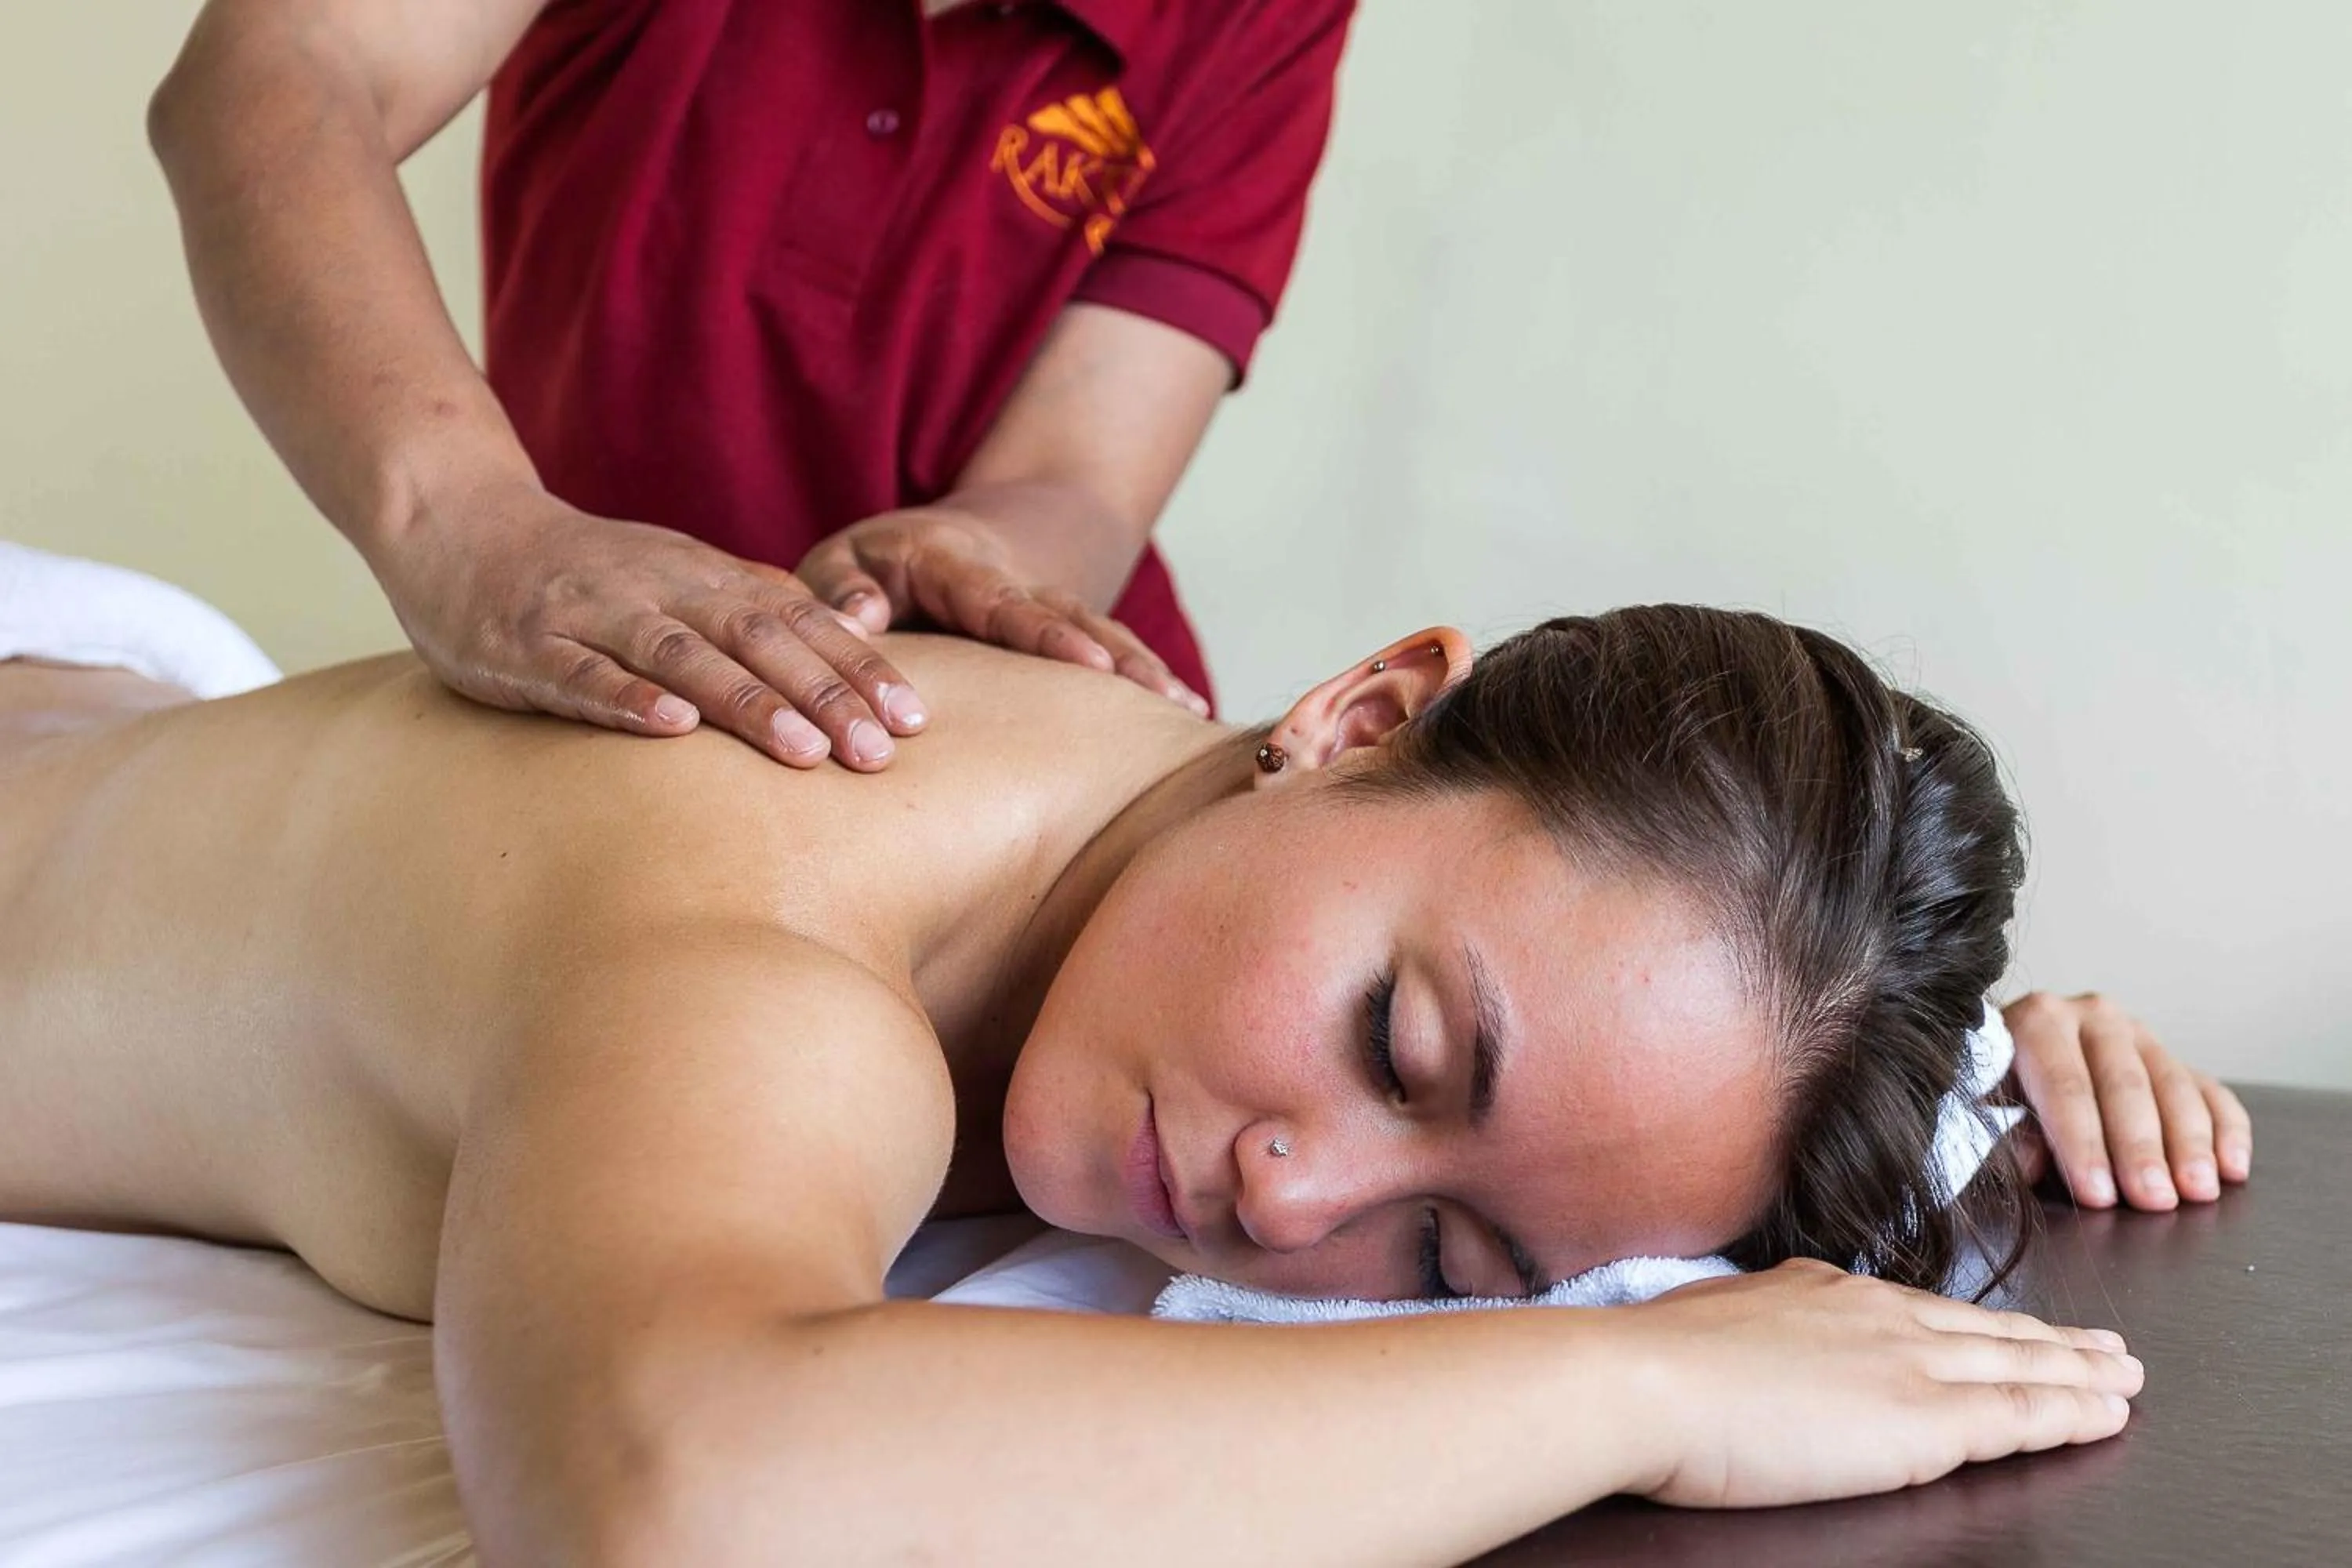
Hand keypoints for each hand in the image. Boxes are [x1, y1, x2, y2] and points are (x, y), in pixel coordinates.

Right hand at [377, 483, 927, 768]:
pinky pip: (582, 675)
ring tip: (803, 752)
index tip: (916, 719)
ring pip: (682, 656)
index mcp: (704, 577)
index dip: (858, 669)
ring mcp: (593, 614)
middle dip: (824, 696)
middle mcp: (660, 589)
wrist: (457, 521)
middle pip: (757, 639)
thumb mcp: (680, 578)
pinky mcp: (527, 644)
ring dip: (745, 704)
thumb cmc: (587, 571)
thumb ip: (757, 606)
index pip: (800, 621)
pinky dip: (629, 700)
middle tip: (880, 754)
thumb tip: (853, 641)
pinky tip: (671, 730)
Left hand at [797, 507, 1209, 714]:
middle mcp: (1012, 585)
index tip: (1086, 664)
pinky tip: (1185, 712)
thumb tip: (862, 620)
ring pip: (1102, 636)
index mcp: (954, 566)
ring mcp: (1045, 610)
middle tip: (1158, 694)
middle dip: (1117, 657)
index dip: (1044, 634)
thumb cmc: (869, 568)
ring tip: (1189, 710)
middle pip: (1071, 620)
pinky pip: (1109, 655)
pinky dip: (1145, 680)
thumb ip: (838, 588)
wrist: (931, 541)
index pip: (1000, 602)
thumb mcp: (836, 563)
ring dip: (1144, 671)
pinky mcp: (1064, 640)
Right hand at [1622, 1261, 2139, 1509]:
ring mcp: (1902, 1362)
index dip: (1975, 1323)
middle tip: (2105, 1347)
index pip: (1918, 1310)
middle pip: (1984, 1330)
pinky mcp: (1922, 1420)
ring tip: (2124, 1378)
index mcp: (1819, 1291)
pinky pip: (2017, 1414)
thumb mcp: (1705, 1322)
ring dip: (2079, 1373)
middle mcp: (1873, 1314)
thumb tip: (1745, 1340)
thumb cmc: (1650, 1364)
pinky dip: (2070, 1412)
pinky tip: (2105, 1414)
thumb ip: (1748, 1330)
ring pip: (2017, 1364)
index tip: (2008, 1327)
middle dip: (2051, 1341)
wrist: (1644, 1381)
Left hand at [2001, 991, 2251, 1210]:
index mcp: (2039, 1021)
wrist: (2011, 1056)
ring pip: (2173, 1086)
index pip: (2065, 1085)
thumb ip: (2008, 1133)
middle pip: (2124, 1086)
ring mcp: (2139, 1034)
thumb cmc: (1996, 1091)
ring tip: (2198, 1192)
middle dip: (2141, 1149)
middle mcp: (2094, 1018)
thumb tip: (2031, 1163)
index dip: (2082, 1143)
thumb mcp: (1987, 1107)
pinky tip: (2233, 1167)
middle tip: (2155, 1200)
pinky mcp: (2174, 1057)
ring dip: (2190, 1144)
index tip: (2097, 1195)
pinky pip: (2211, 1091)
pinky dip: (2227, 1129)